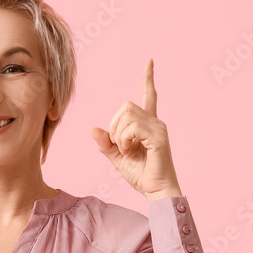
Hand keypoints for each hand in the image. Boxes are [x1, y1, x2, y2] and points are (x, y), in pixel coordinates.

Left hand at [90, 59, 181, 199]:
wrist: (156, 191)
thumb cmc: (141, 175)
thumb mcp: (117, 158)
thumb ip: (106, 144)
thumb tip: (93, 130)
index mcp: (148, 124)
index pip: (149, 95)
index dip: (148, 78)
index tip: (149, 61)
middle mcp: (156, 122)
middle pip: (126, 106)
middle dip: (115, 126)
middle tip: (120, 146)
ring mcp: (159, 128)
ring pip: (127, 116)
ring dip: (119, 135)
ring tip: (127, 151)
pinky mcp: (158, 137)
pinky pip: (132, 128)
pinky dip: (124, 141)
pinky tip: (130, 152)